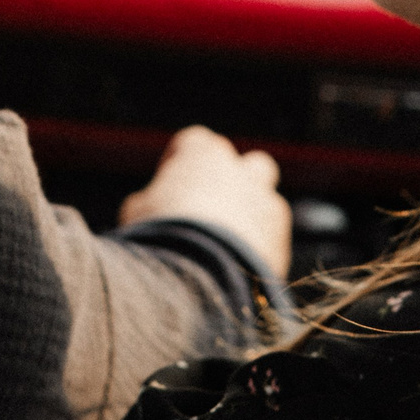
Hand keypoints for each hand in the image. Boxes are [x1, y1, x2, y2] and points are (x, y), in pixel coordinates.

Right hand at [119, 125, 291, 281]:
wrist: (197, 277)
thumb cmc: (158, 236)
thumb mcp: (137, 212)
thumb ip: (152, 199)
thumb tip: (155, 206)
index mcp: (204, 155)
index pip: (194, 142)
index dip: (179, 163)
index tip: (167, 186)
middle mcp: (242, 172)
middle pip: (250, 165)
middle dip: (236, 182)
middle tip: (210, 209)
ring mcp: (267, 205)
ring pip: (266, 202)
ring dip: (251, 218)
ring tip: (224, 249)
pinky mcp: (281, 241)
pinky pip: (272, 241)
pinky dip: (258, 251)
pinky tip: (236, 270)